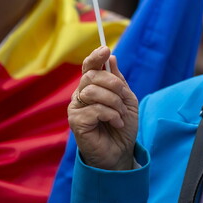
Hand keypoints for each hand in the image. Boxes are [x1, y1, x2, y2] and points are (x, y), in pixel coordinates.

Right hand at [68, 46, 138, 170]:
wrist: (121, 152)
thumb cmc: (122, 126)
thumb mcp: (127, 100)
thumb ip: (119, 80)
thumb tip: (111, 57)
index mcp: (92, 87)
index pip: (89, 67)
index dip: (95, 57)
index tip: (106, 49)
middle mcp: (80, 95)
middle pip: (92, 76)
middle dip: (113, 84)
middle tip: (123, 98)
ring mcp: (76, 108)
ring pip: (93, 91)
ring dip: (113, 102)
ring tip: (120, 115)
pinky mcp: (75, 122)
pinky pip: (95, 109)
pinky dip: (111, 115)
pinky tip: (116, 123)